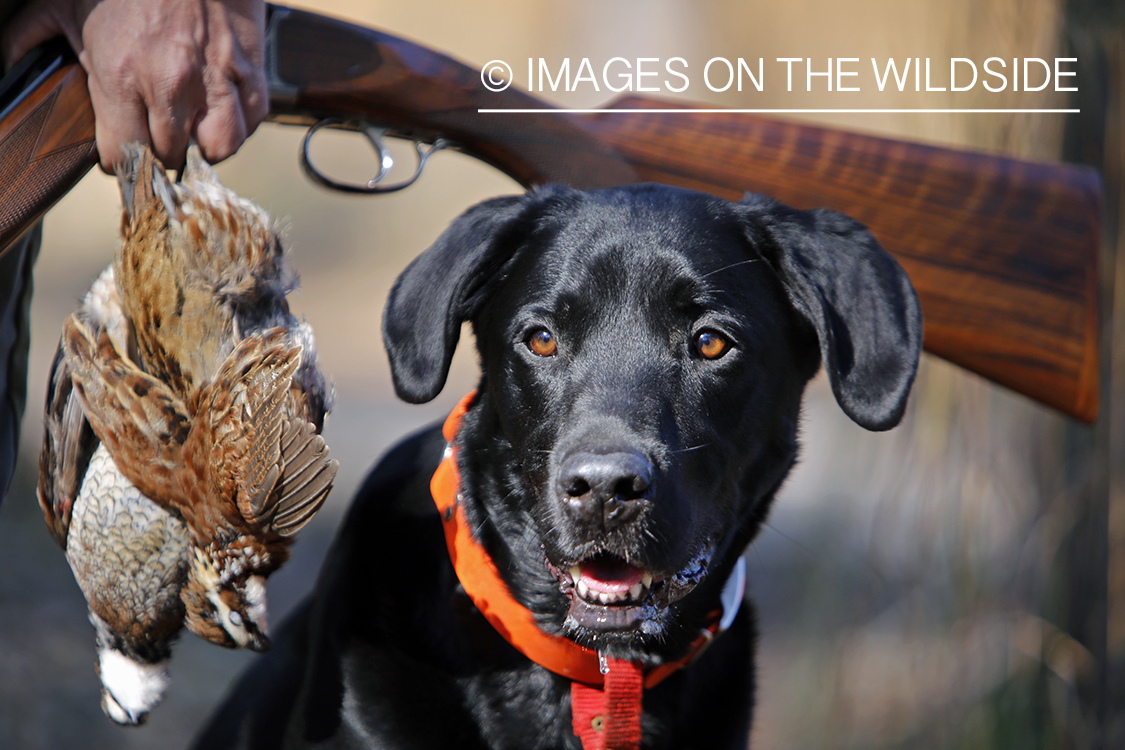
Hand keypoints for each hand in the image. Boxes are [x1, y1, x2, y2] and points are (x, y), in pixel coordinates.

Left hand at [0, 0, 267, 171]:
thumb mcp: (63, 4)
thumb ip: (29, 37)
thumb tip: (6, 62)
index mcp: (121, 76)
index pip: (123, 156)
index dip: (121, 159)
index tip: (123, 150)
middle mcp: (170, 85)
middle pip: (169, 156)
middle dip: (160, 151)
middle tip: (156, 135)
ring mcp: (215, 78)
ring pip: (219, 147)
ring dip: (206, 145)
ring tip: (195, 132)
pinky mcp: (250, 67)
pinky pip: (252, 119)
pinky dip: (241, 122)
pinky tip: (223, 110)